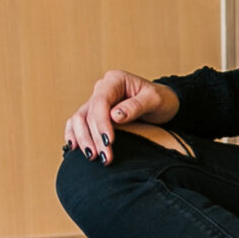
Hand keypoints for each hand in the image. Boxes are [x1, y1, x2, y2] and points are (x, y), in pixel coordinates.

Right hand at [64, 70, 178, 162]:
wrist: (164, 104)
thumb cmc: (161, 100)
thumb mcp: (155, 100)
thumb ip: (136, 106)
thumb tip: (115, 116)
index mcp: (115, 80)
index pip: (100, 102)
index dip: (101, 123)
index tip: (109, 141)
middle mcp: (102, 89)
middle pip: (87, 113)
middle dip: (93, 136)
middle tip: (105, 156)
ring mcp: (96, 101)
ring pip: (78, 119)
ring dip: (82, 139)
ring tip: (92, 156)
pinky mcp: (95, 114)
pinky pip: (77, 123)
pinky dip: (74, 135)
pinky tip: (74, 148)